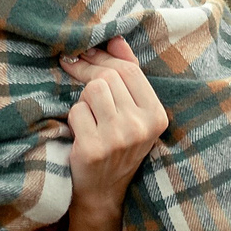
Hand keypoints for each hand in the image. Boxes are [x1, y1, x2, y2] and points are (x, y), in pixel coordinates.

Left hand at [61, 40, 167, 217]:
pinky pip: (76, 111)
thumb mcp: (133, 112)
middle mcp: (141, 126)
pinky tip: (82, 132)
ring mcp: (118, 138)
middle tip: (74, 70)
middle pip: (108, 77)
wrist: (103, 192)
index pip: (129, 69)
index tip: (86, 54)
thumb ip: (128, 74)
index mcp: (156, 115)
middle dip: (88, 73)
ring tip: (90, 114)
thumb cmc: (117, 144)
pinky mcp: (94, 148)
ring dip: (83, 99)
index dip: (103, 58)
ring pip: (91, 91)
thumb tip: (115, 39)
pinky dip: (74, 118)